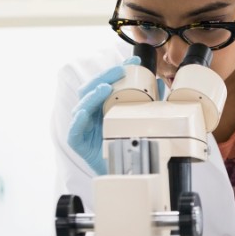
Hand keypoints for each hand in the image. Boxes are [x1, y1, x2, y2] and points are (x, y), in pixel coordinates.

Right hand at [66, 57, 138, 173]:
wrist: (120, 174)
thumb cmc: (125, 146)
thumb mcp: (137, 120)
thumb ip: (145, 103)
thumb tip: (159, 84)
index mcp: (102, 106)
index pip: (106, 83)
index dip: (117, 71)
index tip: (134, 61)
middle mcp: (89, 113)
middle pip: (91, 89)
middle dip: (105, 76)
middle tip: (121, 69)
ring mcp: (81, 126)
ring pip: (82, 105)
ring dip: (92, 94)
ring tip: (105, 87)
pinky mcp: (76, 141)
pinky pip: (75, 128)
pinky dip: (79, 119)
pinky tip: (85, 112)